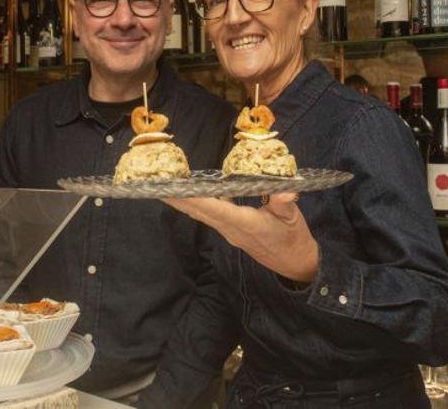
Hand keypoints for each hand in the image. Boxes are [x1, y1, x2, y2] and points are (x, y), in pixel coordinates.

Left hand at [162, 193, 318, 282]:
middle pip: (198, 211)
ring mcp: (229, 231)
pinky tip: (190, 192)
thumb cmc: (293, 239)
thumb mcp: (293, 220)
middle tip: (153, 183)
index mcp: (243, 224)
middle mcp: (230, 228)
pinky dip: (198, 202)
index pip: (213, 208)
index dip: (192, 197)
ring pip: (200, 213)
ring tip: (164, 185)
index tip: (171, 188)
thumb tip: (287, 189)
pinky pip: (210, 214)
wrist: (294, 264)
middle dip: (176, 197)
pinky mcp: (231, 230)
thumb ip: (285, 204)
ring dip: (182, 200)